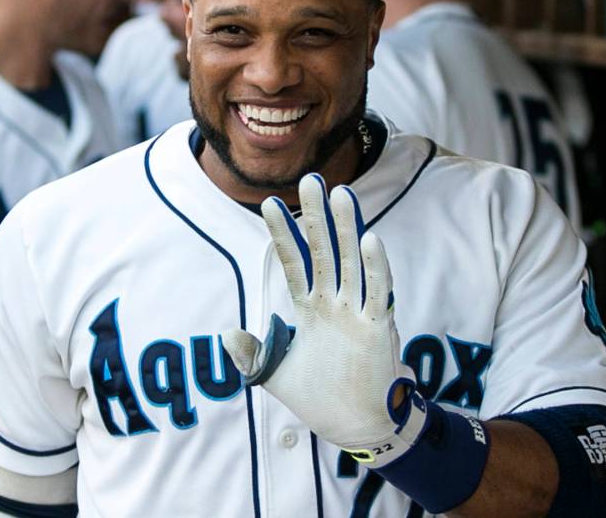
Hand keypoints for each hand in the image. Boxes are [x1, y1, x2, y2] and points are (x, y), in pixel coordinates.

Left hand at [222, 174, 426, 465]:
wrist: (353, 425)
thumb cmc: (318, 398)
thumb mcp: (274, 375)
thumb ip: (252, 353)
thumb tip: (228, 332)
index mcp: (311, 308)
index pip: (294, 263)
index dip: (282, 235)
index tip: (268, 204)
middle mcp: (334, 302)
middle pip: (323, 251)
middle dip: (316, 217)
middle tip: (310, 180)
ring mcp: (356, 311)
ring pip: (350, 262)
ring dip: (346, 229)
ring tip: (341, 194)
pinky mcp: (377, 327)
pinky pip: (377, 292)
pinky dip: (375, 267)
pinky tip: (368, 239)